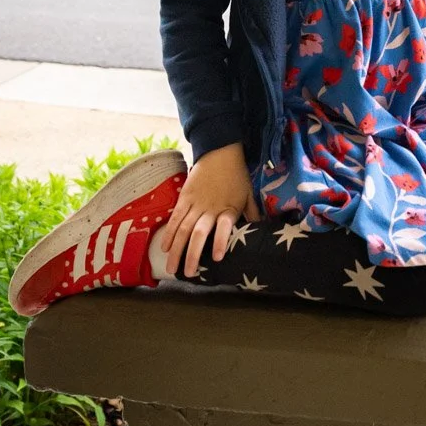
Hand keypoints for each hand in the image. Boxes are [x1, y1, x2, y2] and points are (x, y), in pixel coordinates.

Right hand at [158, 142, 261, 278]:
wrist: (220, 151)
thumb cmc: (237, 175)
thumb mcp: (248, 194)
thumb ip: (252, 213)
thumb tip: (261, 229)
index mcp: (228, 208)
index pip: (225, 227)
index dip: (221, 241)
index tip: (218, 258)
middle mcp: (210, 209)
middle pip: (199, 233)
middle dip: (192, 254)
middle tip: (188, 274)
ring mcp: (195, 203)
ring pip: (183, 229)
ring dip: (176, 249)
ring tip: (171, 268)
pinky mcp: (184, 198)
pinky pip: (175, 217)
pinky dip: (169, 233)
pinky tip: (164, 247)